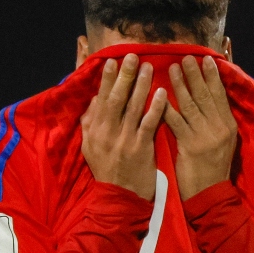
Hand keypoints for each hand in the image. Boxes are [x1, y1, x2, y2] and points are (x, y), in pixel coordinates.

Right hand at [81, 54, 168, 199]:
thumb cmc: (106, 169)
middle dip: (124, 75)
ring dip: (141, 85)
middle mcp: (108, 132)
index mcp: (95, 130)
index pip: (101, 99)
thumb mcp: (90, 147)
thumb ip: (90, 122)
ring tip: (148, 67)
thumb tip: (95, 99)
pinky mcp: (142, 148)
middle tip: (132, 56)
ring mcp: (125, 140)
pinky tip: (163, 93)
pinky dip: (156, 107)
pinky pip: (149, 123)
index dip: (106, 79)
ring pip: (134, 107)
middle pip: (116, 98)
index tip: (111, 61)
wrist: (120, 197)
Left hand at [165, 56, 238, 199]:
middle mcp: (219, 128)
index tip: (206, 60)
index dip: (212, 77)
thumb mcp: (223, 142)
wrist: (210, 194)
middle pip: (205, 95)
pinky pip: (176, 122)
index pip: (220, 96)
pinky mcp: (190, 145)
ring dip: (180, 85)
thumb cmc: (213, 168)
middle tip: (186, 57)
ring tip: (171, 68)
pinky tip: (158, 96)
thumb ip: (216, 122)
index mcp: (229, 125)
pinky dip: (166, 107)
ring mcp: (205, 136)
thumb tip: (209, 99)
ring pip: (190, 105)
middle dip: (195, 75)